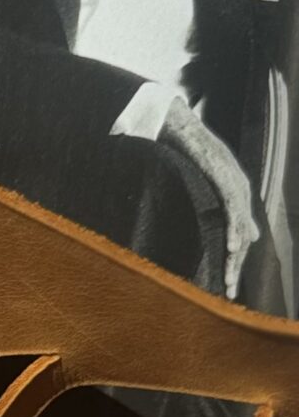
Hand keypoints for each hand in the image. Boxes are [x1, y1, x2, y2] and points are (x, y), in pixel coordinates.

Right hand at [159, 95, 259, 296]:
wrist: (173, 124)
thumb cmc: (180, 153)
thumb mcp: (197, 184)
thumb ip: (207, 203)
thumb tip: (210, 221)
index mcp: (230, 195)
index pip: (237, 234)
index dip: (233, 261)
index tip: (225, 286)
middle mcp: (237, 189)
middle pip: (242, 235)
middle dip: (236, 266)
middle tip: (228, 292)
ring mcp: (233, 182)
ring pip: (240, 225)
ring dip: (236, 255)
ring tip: (230, 279)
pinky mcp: (223, 174)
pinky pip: (232, 207)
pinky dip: (234, 228)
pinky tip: (233, 247)